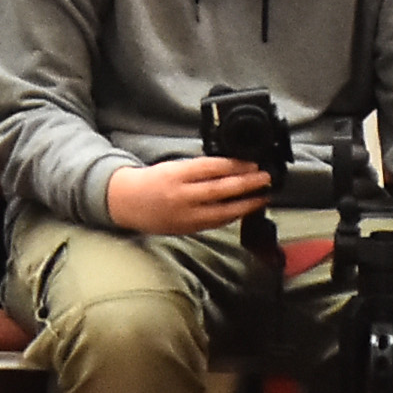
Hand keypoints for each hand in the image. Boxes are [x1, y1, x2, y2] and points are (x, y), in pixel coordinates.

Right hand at [103, 153, 274, 236]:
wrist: (127, 203)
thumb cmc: (152, 181)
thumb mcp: (173, 167)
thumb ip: (199, 169)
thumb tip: (231, 167)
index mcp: (176, 175)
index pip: (211, 168)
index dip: (235, 166)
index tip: (253, 163)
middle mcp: (181, 196)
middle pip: (220, 190)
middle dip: (247, 184)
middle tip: (265, 178)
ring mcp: (185, 215)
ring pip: (222, 211)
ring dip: (246, 204)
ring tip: (263, 196)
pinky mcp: (188, 229)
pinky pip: (215, 223)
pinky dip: (232, 216)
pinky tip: (244, 209)